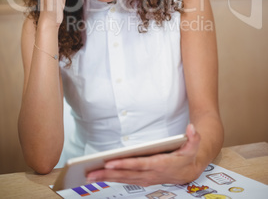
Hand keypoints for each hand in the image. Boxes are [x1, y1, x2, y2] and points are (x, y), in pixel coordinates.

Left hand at [86, 124, 200, 186]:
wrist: (189, 171)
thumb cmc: (187, 157)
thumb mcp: (193, 146)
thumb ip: (194, 137)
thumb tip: (192, 128)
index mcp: (160, 164)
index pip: (139, 165)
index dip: (124, 165)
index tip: (109, 164)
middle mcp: (150, 173)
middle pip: (127, 174)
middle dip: (108, 174)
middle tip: (91, 172)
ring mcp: (146, 178)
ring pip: (123, 179)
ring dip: (106, 178)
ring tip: (90, 175)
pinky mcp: (142, 179)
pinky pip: (125, 180)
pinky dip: (112, 178)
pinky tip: (101, 176)